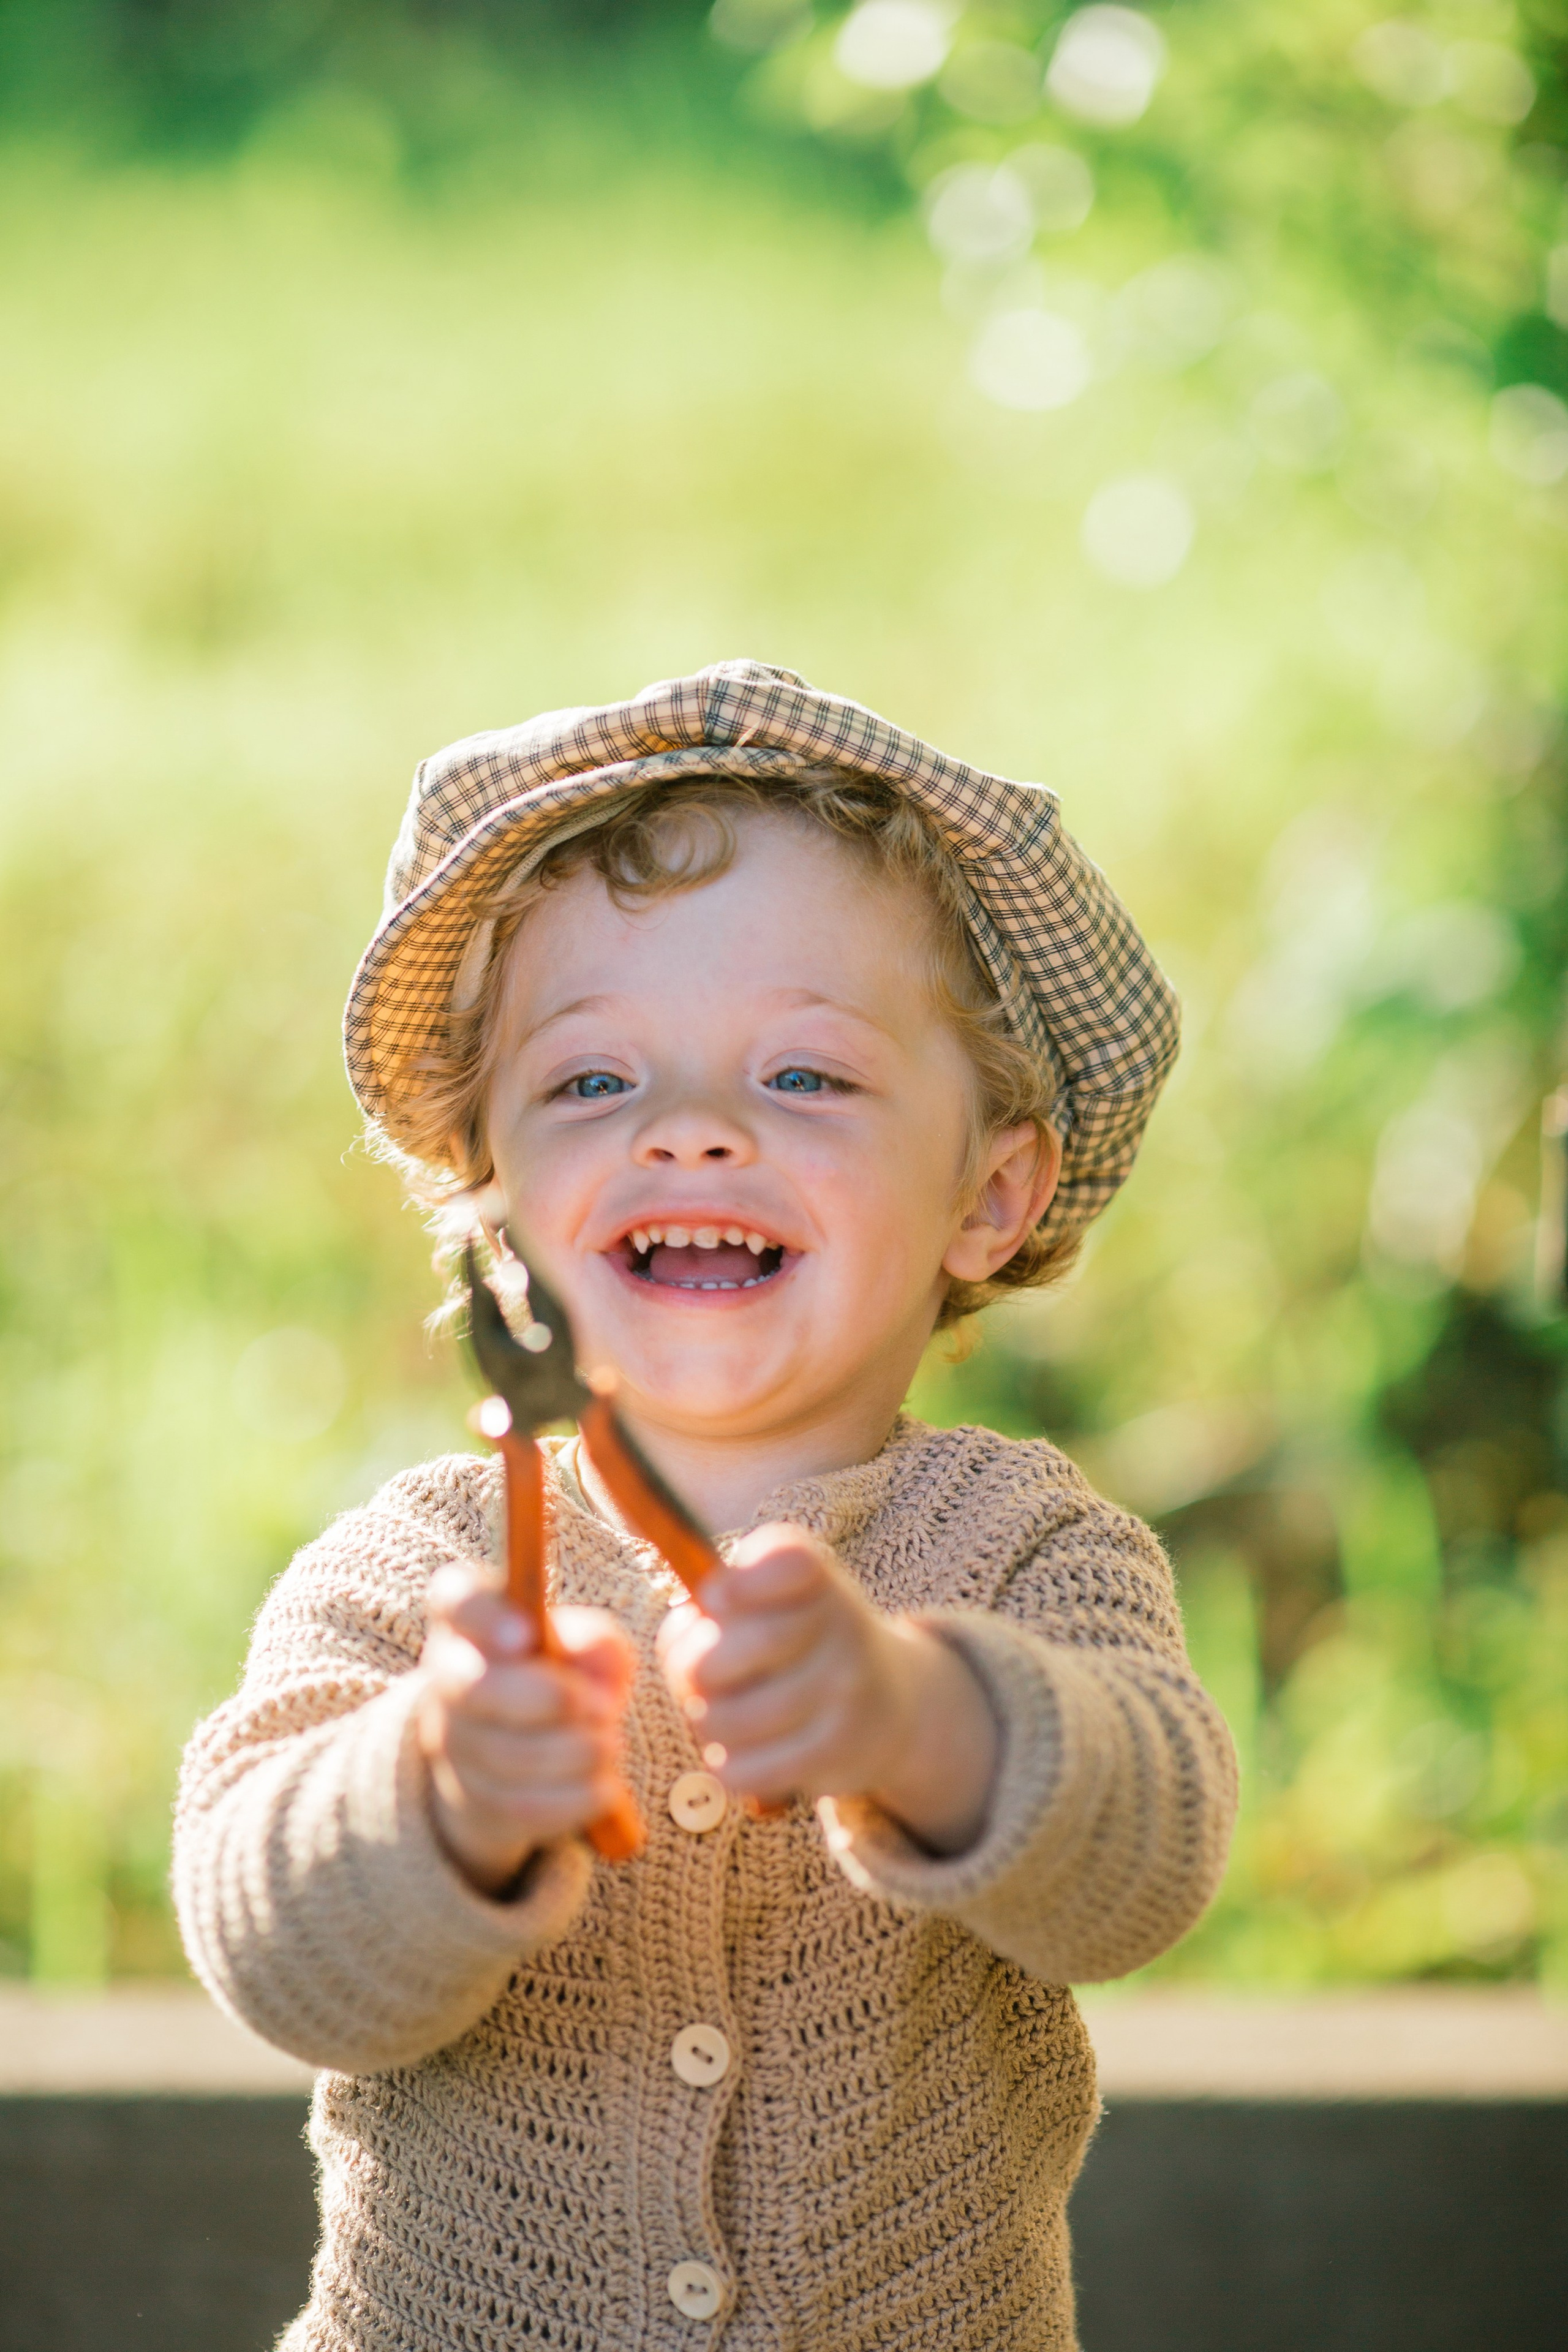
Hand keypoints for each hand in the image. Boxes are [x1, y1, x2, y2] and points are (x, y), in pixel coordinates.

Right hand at [417, 1565, 635, 1896]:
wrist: (526, 1750)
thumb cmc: (560, 1675)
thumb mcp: (585, 1645)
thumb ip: (593, 1640)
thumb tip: (588, 1654)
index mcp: (469, 1619)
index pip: (457, 1601)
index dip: (486, 1618)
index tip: (527, 1635)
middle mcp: (448, 1676)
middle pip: (472, 1688)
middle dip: (544, 1699)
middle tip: (601, 1707)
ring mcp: (450, 1741)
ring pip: (500, 1753)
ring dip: (570, 1753)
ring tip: (610, 1745)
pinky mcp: (470, 1798)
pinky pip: (516, 1804)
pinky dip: (570, 1799)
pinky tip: (604, 1788)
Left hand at [657, 1524, 998, 1855]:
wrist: (888, 1704)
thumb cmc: (798, 1644)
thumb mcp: (771, 1602)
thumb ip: (716, 1606)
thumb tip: (681, 1646)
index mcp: (816, 1575)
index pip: (783, 1560)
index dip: (735, 1583)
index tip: (714, 1599)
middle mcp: (842, 1624)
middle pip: (741, 1647)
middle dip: (691, 1668)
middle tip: (694, 1676)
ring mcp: (845, 1690)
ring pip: (730, 1717)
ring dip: (704, 1721)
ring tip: (716, 1715)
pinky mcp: (837, 1750)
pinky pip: (747, 1768)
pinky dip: (726, 1763)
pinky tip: (736, 1751)